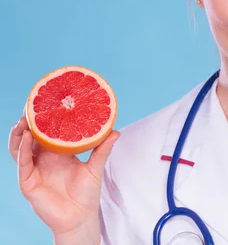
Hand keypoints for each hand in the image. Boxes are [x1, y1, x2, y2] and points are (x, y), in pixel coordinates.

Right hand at [8, 113, 119, 237]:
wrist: (80, 217)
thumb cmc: (86, 193)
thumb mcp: (95, 167)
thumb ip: (102, 149)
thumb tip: (115, 131)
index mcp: (57, 154)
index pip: (48, 133)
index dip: (45, 119)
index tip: (48, 101)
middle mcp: (43, 160)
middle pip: (31, 137)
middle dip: (29, 122)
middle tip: (32, 105)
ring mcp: (34, 170)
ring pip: (20, 148)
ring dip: (20, 133)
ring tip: (24, 119)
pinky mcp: (28, 182)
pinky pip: (22, 163)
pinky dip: (23, 149)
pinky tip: (27, 137)